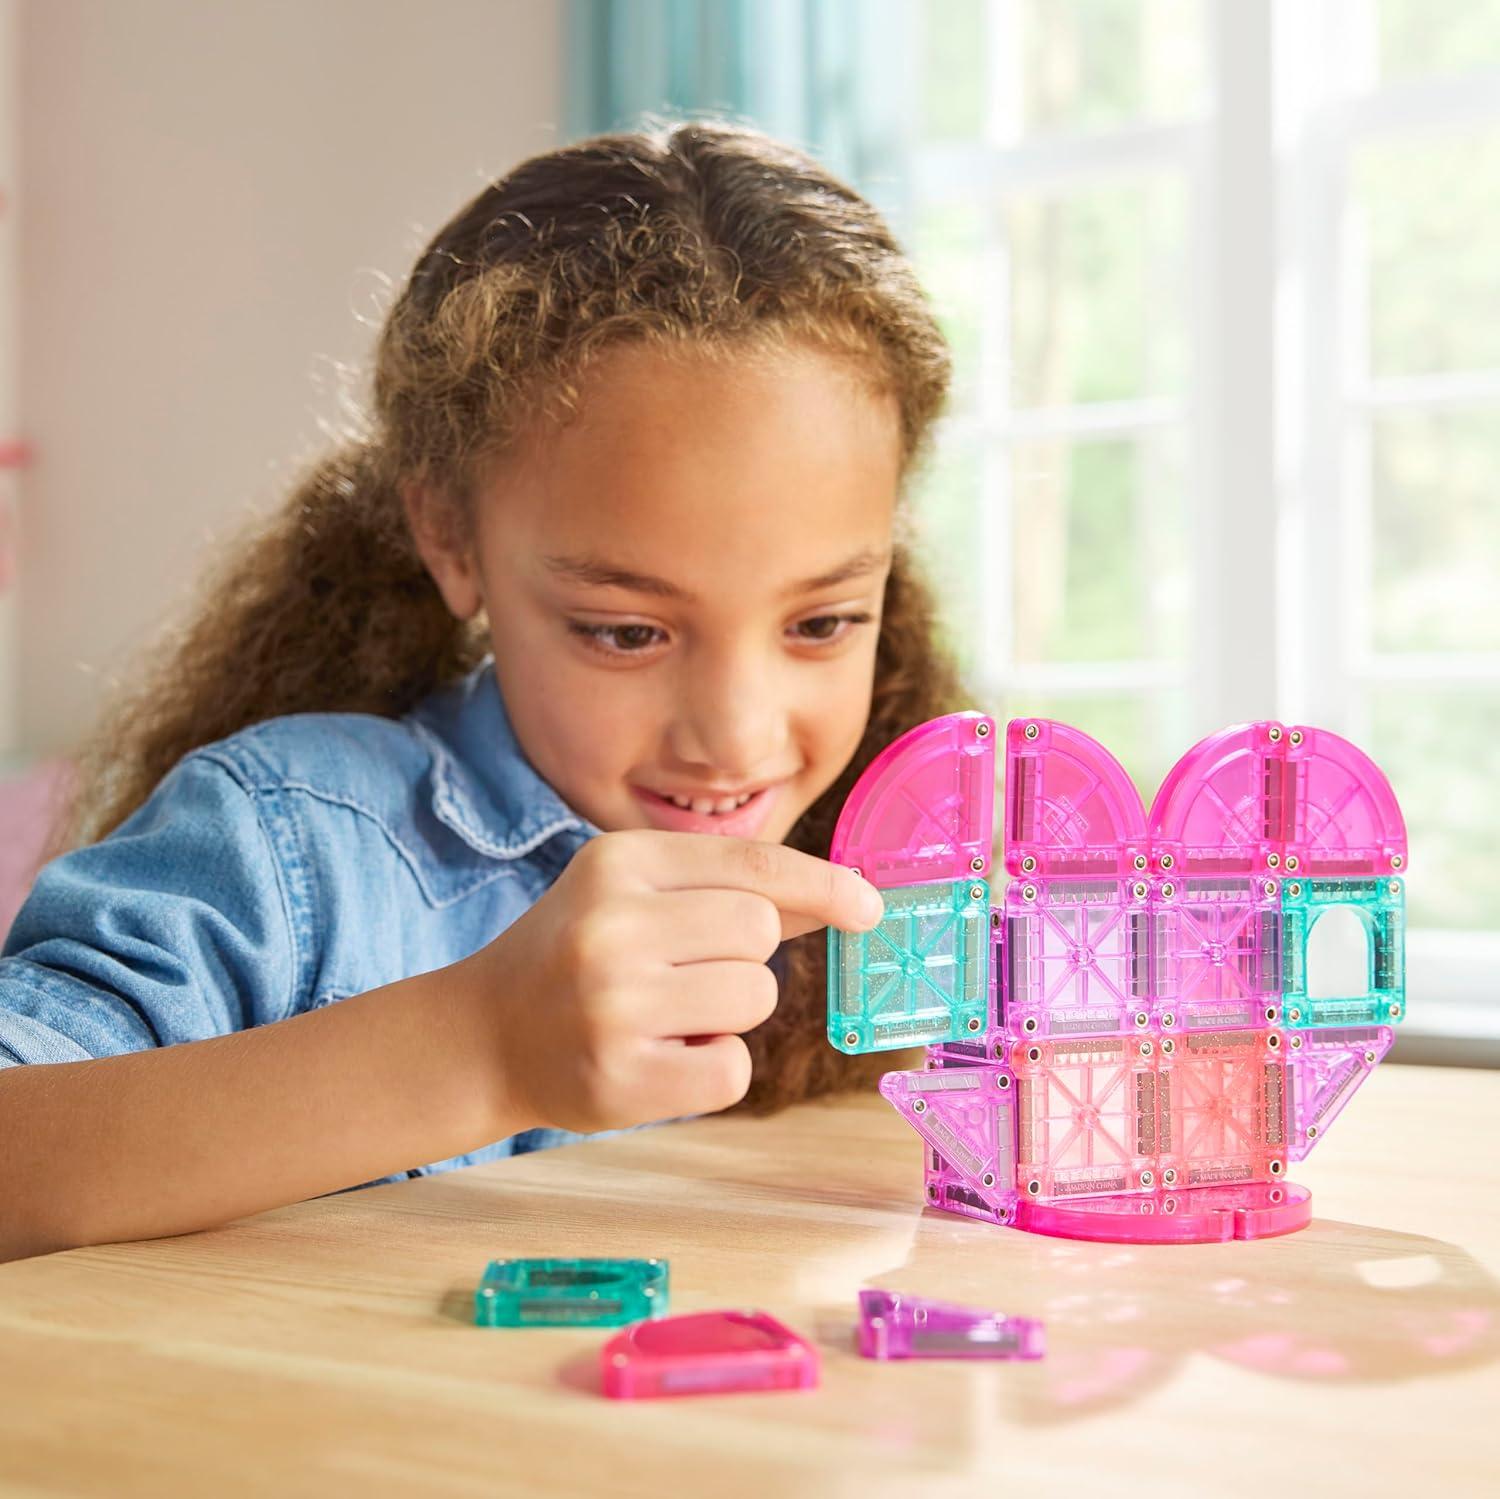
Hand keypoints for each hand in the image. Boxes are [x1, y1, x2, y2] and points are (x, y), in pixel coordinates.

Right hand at [459, 830, 884, 1135]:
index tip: (870, 907)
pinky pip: (732, 1068)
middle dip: (743, 957)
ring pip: (755, 996)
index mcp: (618, 862)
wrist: (483, 1035)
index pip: (751, 865)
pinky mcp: (620, 1078)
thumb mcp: (634, 894)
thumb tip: (846, 896)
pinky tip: (659, 1058)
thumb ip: (730, 888)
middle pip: (761, 931)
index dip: (823, 885)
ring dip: (730, 1013)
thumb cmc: (578, 955)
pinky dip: (713, 1069)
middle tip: (684, 972)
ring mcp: (613, 1003)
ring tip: (666, 1014)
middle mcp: (612, 925)